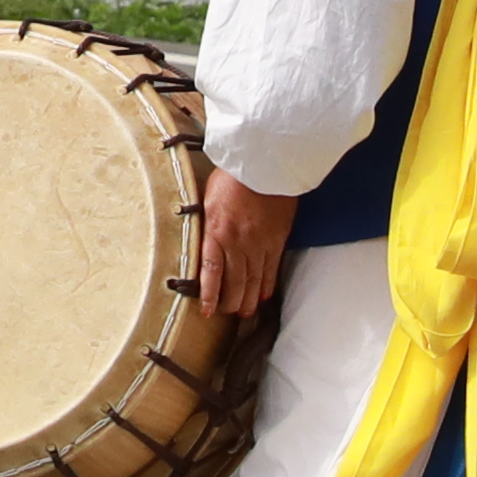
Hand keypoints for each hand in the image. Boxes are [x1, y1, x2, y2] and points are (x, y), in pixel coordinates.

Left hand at [199, 167, 296, 323]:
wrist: (264, 163)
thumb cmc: (232, 176)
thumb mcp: (207, 197)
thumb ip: (205, 222)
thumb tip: (199, 239)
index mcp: (217, 231)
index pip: (211, 271)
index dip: (209, 294)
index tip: (206, 311)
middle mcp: (238, 242)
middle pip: (235, 282)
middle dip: (230, 302)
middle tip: (227, 313)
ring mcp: (259, 243)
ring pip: (254, 280)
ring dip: (248, 300)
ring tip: (244, 312)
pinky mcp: (276, 239)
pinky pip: (271, 269)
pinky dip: (266, 285)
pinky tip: (263, 296)